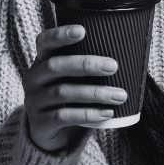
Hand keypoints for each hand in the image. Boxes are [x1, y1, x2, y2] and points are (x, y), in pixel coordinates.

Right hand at [22, 24, 125, 152]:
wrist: (47, 134)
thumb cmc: (67, 99)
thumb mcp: (70, 80)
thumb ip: (87, 67)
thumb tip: (130, 54)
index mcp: (41, 62)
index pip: (44, 42)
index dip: (60, 35)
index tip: (82, 30)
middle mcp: (33, 79)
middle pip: (55, 66)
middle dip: (86, 64)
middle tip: (113, 66)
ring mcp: (34, 102)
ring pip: (63, 93)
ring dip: (95, 93)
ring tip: (119, 96)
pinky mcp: (39, 124)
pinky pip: (63, 117)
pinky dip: (87, 114)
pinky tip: (106, 113)